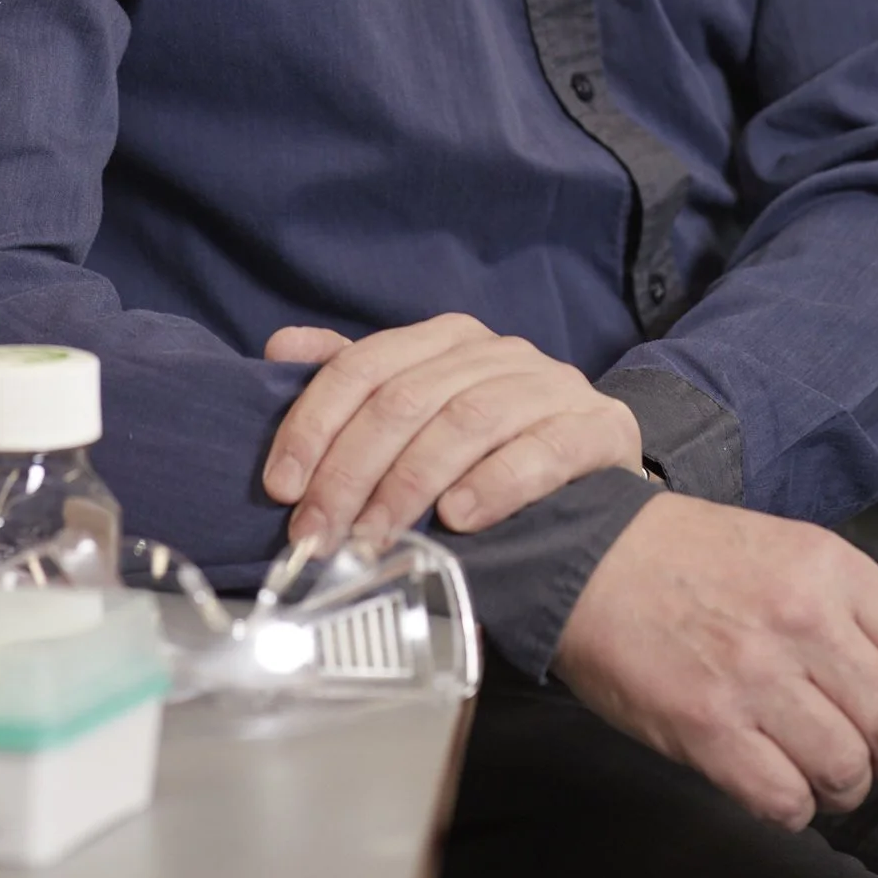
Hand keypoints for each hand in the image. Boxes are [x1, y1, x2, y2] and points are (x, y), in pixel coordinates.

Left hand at [261, 312, 643, 551]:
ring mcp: (553, 385)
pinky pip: (542, 449)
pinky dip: (495, 483)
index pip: (365, 366)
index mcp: (447, 338)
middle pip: (408, 399)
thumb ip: (355, 380)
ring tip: (375, 538)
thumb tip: (279, 344)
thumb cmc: (491, 448)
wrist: (595, 479)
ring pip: (466, 421)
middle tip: (319, 535)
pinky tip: (460, 518)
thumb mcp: (422, 410)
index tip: (282, 487)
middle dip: (351, 472)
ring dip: (410, 485)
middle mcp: (499, 351)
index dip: (316, 423)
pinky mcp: (598, 426)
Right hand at [553, 492, 877, 834]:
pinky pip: (786, 799)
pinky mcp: (708, 726)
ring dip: (852, 793)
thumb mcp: (787, 547)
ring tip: (836, 785)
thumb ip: (852, 607)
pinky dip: (797, 807)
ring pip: (849, 770)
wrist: (587, 553)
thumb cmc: (687, 555)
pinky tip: (784, 787)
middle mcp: (801, 619)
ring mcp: (754, 675)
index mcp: (830, 567)